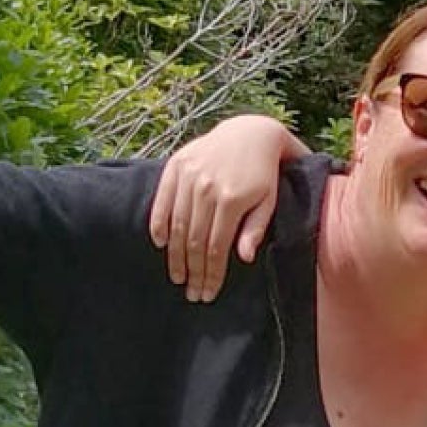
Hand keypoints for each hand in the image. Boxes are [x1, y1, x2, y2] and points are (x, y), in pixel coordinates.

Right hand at [148, 114, 306, 301]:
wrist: (250, 132)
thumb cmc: (264, 173)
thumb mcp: (268, 201)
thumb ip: (255, 229)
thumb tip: (243, 258)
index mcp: (232, 199)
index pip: (215, 247)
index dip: (211, 274)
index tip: (208, 293)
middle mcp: (206, 187)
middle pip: (193, 241)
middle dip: (193, 272)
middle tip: (192, 293)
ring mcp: (189, 175)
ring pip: (176, 225)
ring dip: (174, 256)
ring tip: (177, 277)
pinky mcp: (176, 165)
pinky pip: (162, 200)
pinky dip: (158, 223)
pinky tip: (160, 244)